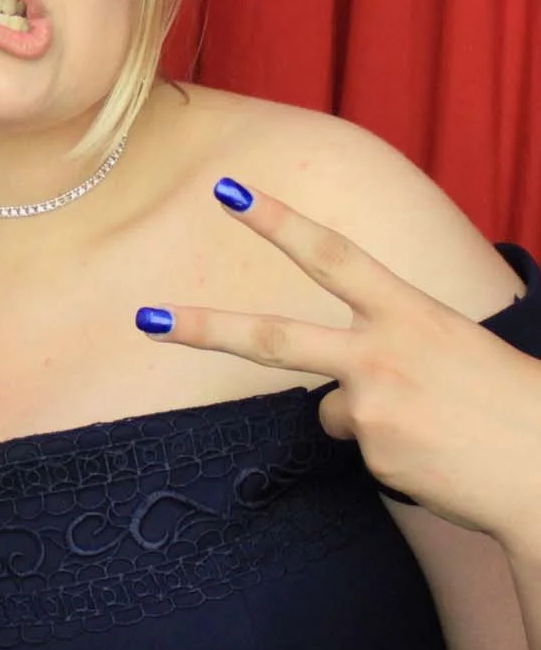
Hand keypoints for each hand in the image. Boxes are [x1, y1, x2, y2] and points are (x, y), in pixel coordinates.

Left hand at [137, 180, 540, 546]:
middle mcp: (381, 354)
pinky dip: (392, 453)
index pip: (332, 255)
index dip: (280, 221)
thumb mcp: (452, 348)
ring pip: (330, 409)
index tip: (229, 191)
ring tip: (437, 427)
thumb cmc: (509, 405)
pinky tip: (438, 457)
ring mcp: (371, 406)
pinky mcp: (373, 453)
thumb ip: (385, 350)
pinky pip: (359, 448)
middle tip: (144, 319)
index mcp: (410, 313)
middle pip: (271, 338)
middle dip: (202, 326)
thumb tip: (326, 398)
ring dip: (370, 418)